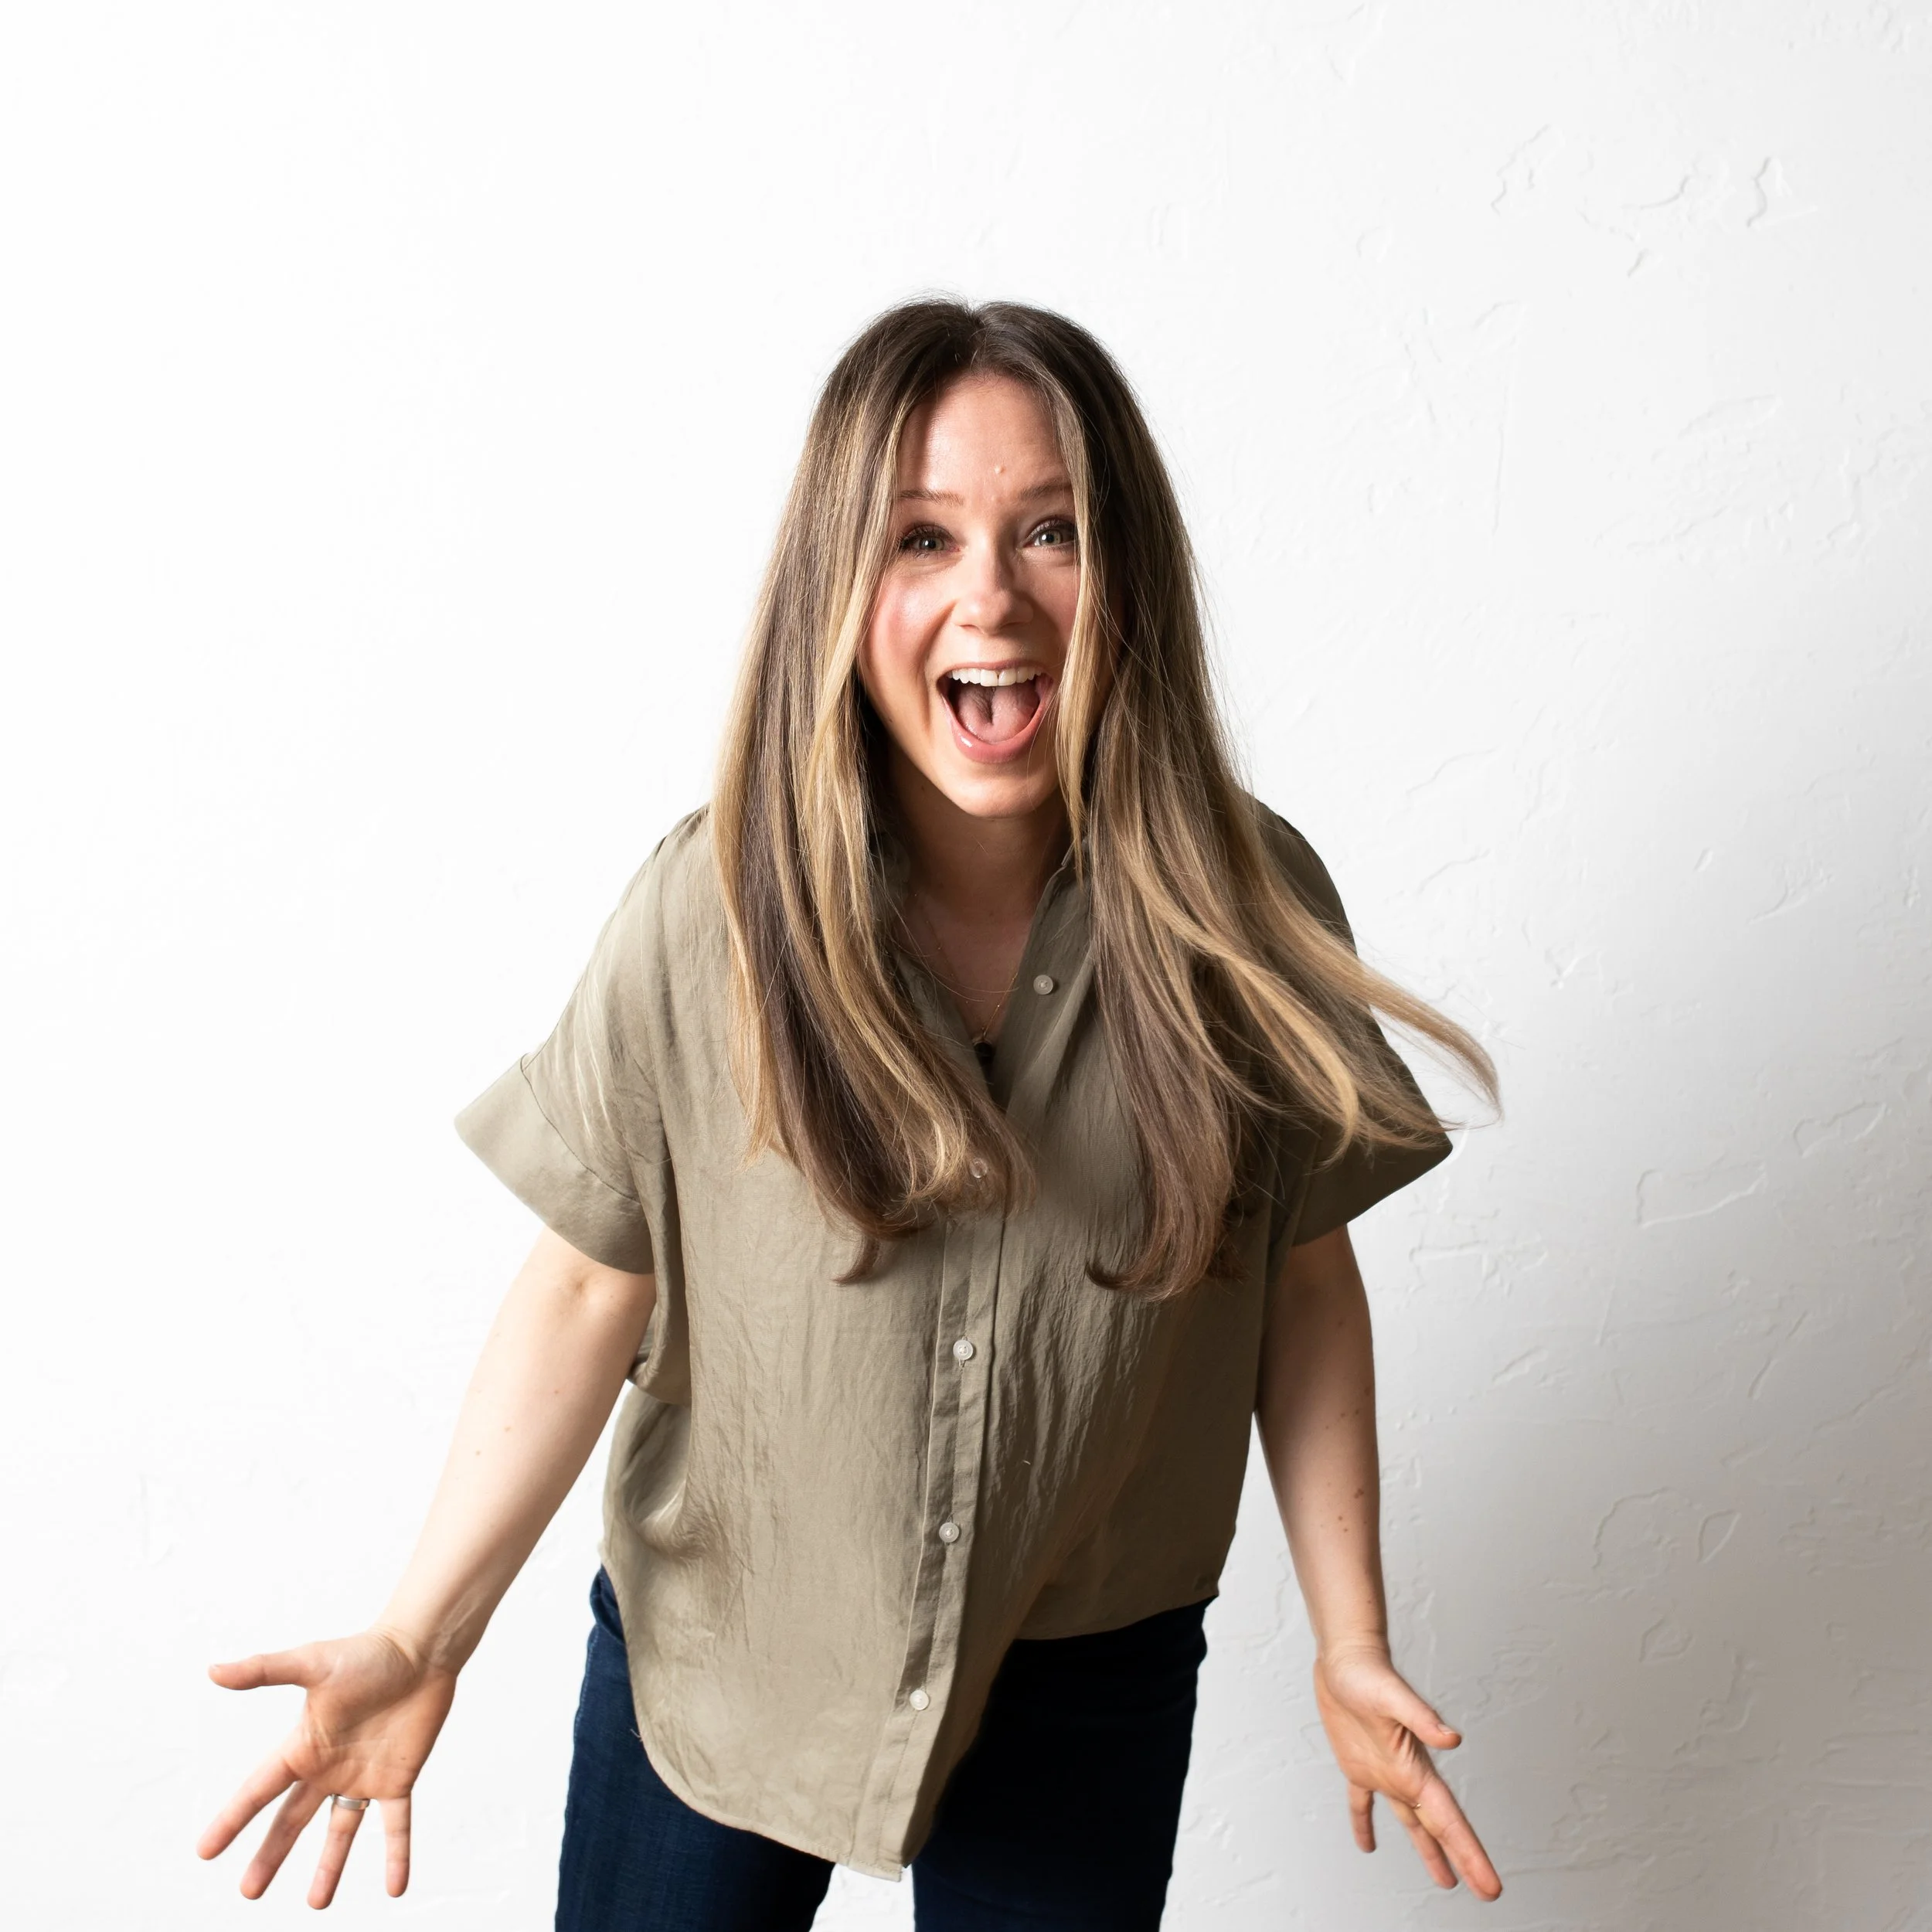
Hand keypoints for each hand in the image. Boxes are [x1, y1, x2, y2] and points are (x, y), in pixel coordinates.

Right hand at [196, 1626, 456, 1905]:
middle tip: (249, 1892)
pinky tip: (397, 1888)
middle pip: (292, 1820)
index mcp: (303, 1746)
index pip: (259, 1790)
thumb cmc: (367, 1652)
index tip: (205, 1852)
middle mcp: (328, 1768)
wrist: (422, 1650)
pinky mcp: (398, 1779)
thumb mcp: (312, 1662)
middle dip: (270, 1855)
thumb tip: (213, 1671)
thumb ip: (264, 1670)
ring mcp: (363, 1777)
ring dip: (330, 1867)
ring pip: (341, 1832)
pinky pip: (396, 1826)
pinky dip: (396, 1856)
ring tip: (317, 1904)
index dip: (232, 1820)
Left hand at [1312, 1643, 1501, 1900]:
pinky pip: (1362, 1803)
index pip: (1451, 1822)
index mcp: (1417, 1769)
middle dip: (1463, 1861)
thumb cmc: (1369, 1673)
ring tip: (1445, 1880)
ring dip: (1428, 1850)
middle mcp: (1405, 1776)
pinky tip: (1366, 1845)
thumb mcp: (1394, 1696)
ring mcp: (1382, 1772)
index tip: (1491, 1887)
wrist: (1345, 1656)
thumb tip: (1454, 1738)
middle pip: (1439, 1828)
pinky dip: (1364, 1823)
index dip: (1471, 1855)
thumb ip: (1422, 1718)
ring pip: (1410, 1822)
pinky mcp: (1357, 1765)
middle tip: (1487, 1892)